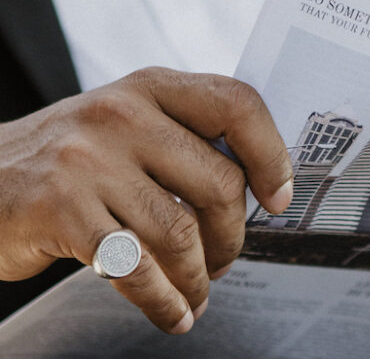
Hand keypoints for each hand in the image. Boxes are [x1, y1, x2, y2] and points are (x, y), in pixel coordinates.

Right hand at [0, 67, 291, 333]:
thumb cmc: (69, 156)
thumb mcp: (125, 121)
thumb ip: (181, 137)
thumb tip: (258, 182)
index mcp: (150, 87)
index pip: (236, 104)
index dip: (271, 152)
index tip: (279, 196)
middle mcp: (123, 113)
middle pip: (218, 181)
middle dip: (233, 235)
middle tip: (226, 259)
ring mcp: (89, 159)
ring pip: (180, 232)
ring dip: (199, 276)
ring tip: (197, 291)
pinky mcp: (61, 209)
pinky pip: (136, 269)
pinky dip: (164, 300)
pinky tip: (172, 312)